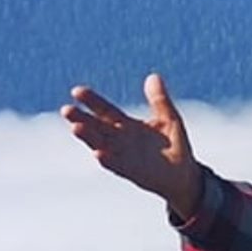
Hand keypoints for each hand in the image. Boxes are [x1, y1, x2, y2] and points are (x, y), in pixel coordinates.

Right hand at [64, 73, 204, 218]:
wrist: (185, 174)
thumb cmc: (175, 145)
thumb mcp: (169, 118)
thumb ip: (159, 100)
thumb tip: (153, 76)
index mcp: (127, 125)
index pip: (105, 110)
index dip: (92, 101)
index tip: (77, 91)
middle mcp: (120, 140)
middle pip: (97, 127)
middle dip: (81, 119)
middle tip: (66, 110)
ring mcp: (124, 156)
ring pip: (101, 145)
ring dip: (88, 137)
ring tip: (75, 128)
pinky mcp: (131, 172)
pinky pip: (117, 165)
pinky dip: (107, 160)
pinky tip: (98, 153)